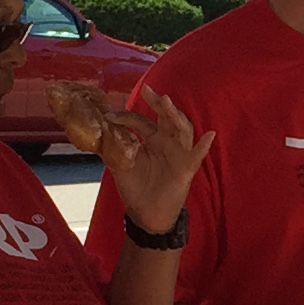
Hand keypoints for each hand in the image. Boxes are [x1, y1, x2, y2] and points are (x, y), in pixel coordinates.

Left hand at [72, 85, 213, 233]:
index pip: (141, 121)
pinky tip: (209, 135)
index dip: (126, 117)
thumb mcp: (119, 164)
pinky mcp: (186, 169)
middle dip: (159, 104)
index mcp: (152, 139)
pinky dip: (203, 146)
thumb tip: (94, 131)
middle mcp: (167, 142)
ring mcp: (179, 154)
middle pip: (166, 117)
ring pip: (182, 130)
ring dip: (176, 116)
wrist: (144, 214)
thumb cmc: (135, 187)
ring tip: (167, 104)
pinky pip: (196, 156)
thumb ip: (111, 147)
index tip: (109, 116)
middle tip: (149, 91)